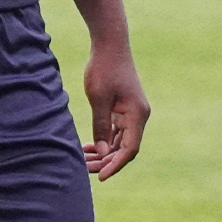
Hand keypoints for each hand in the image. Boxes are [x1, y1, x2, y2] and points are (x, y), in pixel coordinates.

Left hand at [82, 44, 149, 180]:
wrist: (110, 44)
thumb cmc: (104, 68)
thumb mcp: (99, 99)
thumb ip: (101, 126)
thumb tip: (103, 153)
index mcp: (137, 115)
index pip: (129, 149)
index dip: (115, 165)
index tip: (100, 177)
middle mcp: (138, 116)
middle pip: (125, 148)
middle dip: (106, 161)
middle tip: (84, 169)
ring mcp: (132, 112)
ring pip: (120, 141)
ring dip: (104, 152)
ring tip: (83, 160)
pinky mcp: (124, 108)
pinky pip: (116, 131)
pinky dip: (104, 140)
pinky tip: (89, 147)